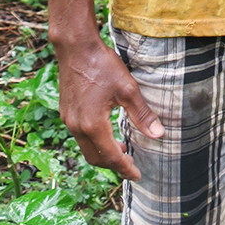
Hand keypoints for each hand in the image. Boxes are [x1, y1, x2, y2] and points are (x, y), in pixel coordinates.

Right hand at [55, 36, 163, 180]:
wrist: (76, 49)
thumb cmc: (103, 66)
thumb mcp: (128, 89)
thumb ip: (142, 115)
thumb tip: (159, 135)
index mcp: (93, 125)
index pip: (111, 157)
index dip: (125, 168)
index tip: (138, 175)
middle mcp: (77, 127)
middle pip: (96, 158)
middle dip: (114, 165)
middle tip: (131, 165)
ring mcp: (68, 120)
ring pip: (86, 148)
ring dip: (104, 153)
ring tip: (122, 149)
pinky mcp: (66, 112)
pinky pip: (80, 136)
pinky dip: (95, 141)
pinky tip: (107, 132)